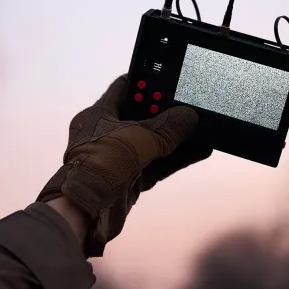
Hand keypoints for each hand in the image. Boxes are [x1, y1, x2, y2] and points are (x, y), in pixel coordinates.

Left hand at [38, 74, 211, 256]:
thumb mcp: (138, 138)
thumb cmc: (100, 166)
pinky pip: (158, 163)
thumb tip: (189, 116)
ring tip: (202, 126)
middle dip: (166, 111)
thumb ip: (167, 127)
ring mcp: (119, 157)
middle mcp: (107, 134)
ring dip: (176, 137)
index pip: (124, 88)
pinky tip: (200, 150)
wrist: (85, 211)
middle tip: (191, 103)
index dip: (146, 81)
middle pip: (141, 115)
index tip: (168, 77)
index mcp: (98, 114)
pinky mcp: (130, 179)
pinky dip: (177, 157)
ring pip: (153, 142)